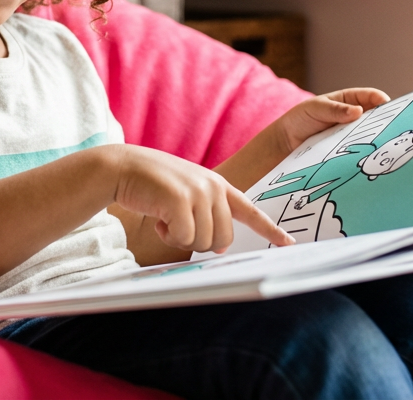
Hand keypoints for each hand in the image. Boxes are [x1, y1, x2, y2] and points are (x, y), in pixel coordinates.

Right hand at [108, 145, 293, 253]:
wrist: (123, 167)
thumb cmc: (153, 185)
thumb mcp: (186, 194)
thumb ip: (208, 213)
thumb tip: (221, 246)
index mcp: (218, 185)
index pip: (250, 210)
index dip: (270, 228)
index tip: (289, 242)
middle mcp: (213, 187)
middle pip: (223, 238)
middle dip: (200, 242)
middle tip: (179, 229)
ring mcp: (198, 192)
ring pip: (203, 241)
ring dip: (181, 239)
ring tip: (167, 220)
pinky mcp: (180, 200)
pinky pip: (184, 238)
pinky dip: (169, 237)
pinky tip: (159, 221)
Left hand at [274, 88, 389, 156]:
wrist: (286, 143)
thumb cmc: (300, 119)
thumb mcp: (316, 108)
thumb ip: (335, 110)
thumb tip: (358, 111)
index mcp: (348, 101)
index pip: (369, 96)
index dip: (380, 98)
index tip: (385, 103)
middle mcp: (354, 118)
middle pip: (376, 117)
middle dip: (386, 121)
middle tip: (393, 126)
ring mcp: (352, 135)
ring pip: (371, 136)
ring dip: (378, 139)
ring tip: (385, 144)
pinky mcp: (348, 152)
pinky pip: (361, 151)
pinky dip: (366, 154)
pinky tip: (370, 158)